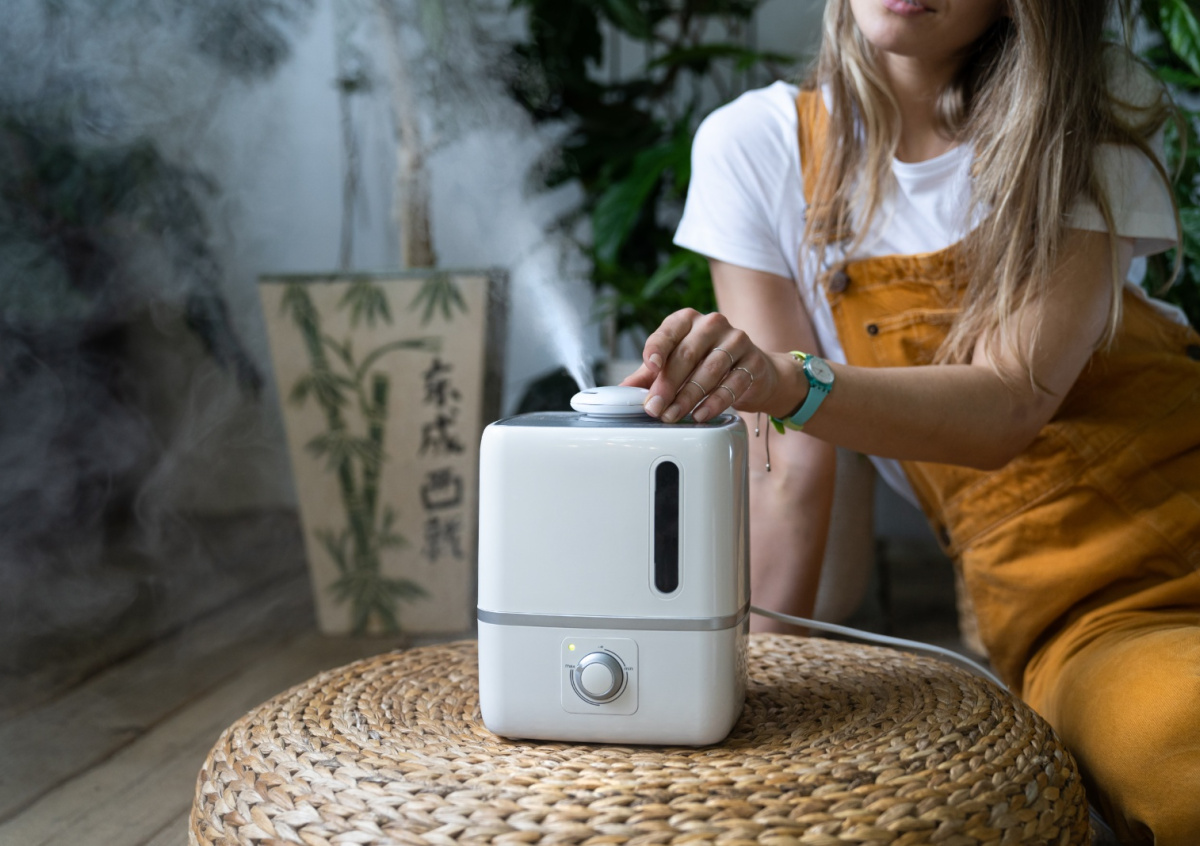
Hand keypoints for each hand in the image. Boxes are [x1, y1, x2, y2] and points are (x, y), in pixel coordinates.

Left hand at [621, 309, 801, 422]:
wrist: (753, 372)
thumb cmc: (706, 364)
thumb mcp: (675, 366)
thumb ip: (648, 376)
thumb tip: (621, 392)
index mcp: (687, 320)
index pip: (668, 332)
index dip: (657, 349)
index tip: (650, 366)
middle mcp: (712, 325)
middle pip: (686, 354)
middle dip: (668, 385)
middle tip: (655, 408)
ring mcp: (736, 341)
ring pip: (709, 370)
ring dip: (688, 397)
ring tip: (673, 416)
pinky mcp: (753, 362)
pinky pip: (732, 384)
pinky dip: (714, 402)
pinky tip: (701, 414)